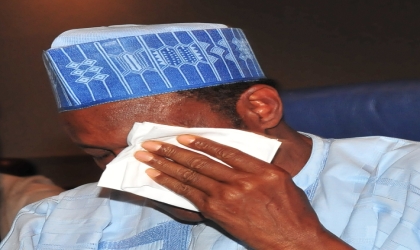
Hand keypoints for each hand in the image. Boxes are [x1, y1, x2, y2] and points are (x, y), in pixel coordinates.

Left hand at [134, 135, 351, 248]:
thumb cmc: (292, 212)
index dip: (200, 142)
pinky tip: (158, 177)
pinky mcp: (218, 213)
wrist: (294, 242)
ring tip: (147, 156)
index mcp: (260, 169)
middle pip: (201, 161)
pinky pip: (190, 194)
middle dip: (172, 151)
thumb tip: (234, 157)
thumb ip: (257, 166)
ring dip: (165, 164)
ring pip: (191, 176)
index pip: (224, 150)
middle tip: (151, 143)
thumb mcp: (282, 180)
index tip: (182, 136)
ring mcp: (228, 197)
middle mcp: (243, 180)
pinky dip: (172, 184)